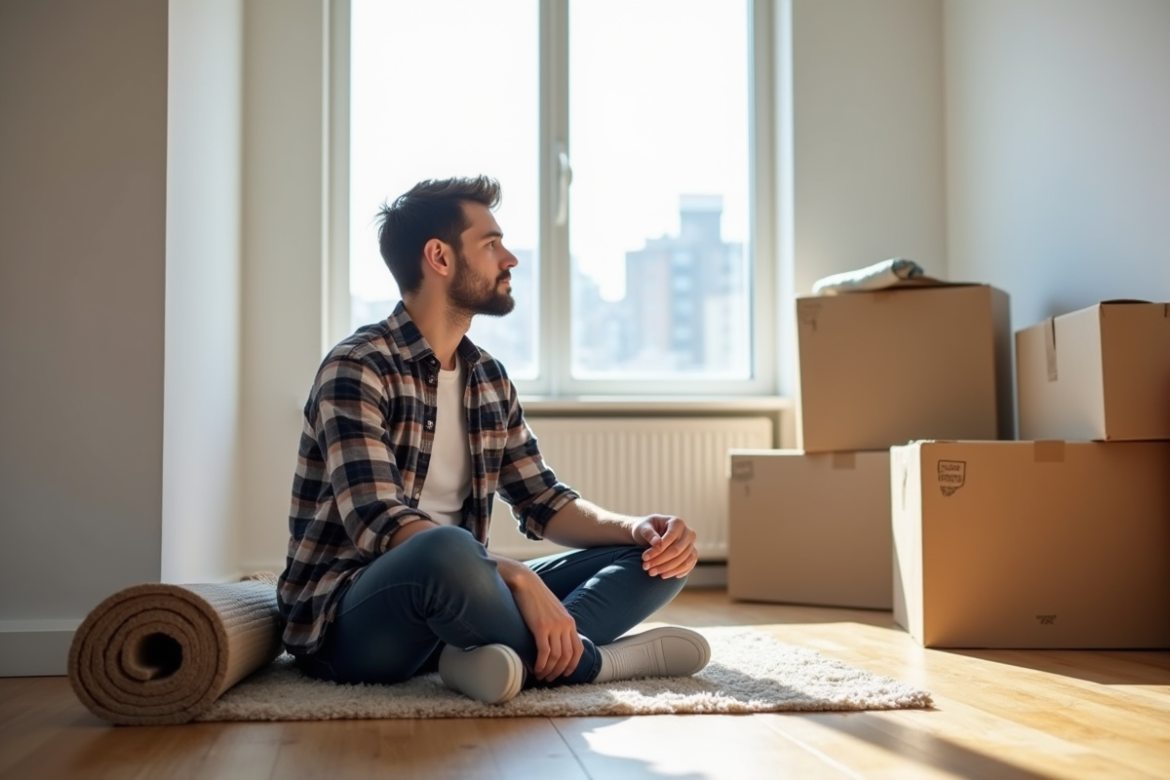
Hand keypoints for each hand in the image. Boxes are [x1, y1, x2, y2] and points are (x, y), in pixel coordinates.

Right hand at [508, 568, 584, 682]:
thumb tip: (556, 638)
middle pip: (568, 656)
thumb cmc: (536, 596)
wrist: (526, 582)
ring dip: (549, 670)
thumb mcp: (553, 610)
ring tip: (541, 676)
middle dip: (559, 671)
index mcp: (570, 622)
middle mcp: (565, 625)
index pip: (578, 649)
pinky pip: (544, 652)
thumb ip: (558, 623)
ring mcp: (554, 626)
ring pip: (557, 657)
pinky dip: (541, 664)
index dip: (573, 665)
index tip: (564, 673)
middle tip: (550, 679)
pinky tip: (536, 668)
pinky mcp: (541, 627)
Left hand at [632, 514, 697, 578]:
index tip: (644, 558)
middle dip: (661, 561)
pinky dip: (678, 571)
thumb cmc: (645, 529)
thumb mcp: (642, 528)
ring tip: (652, 573)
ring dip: (668, 569)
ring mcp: (691, 544)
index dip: (658, 550)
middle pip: (677, 550)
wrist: (649, 535)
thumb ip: (649, 533)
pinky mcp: (691, 554)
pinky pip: (689, 565)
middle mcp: (688, 533)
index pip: (670, 538)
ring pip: (683, 560)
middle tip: (646, 568)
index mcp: (677, 522)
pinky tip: (665, 575)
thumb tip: (657, 543)